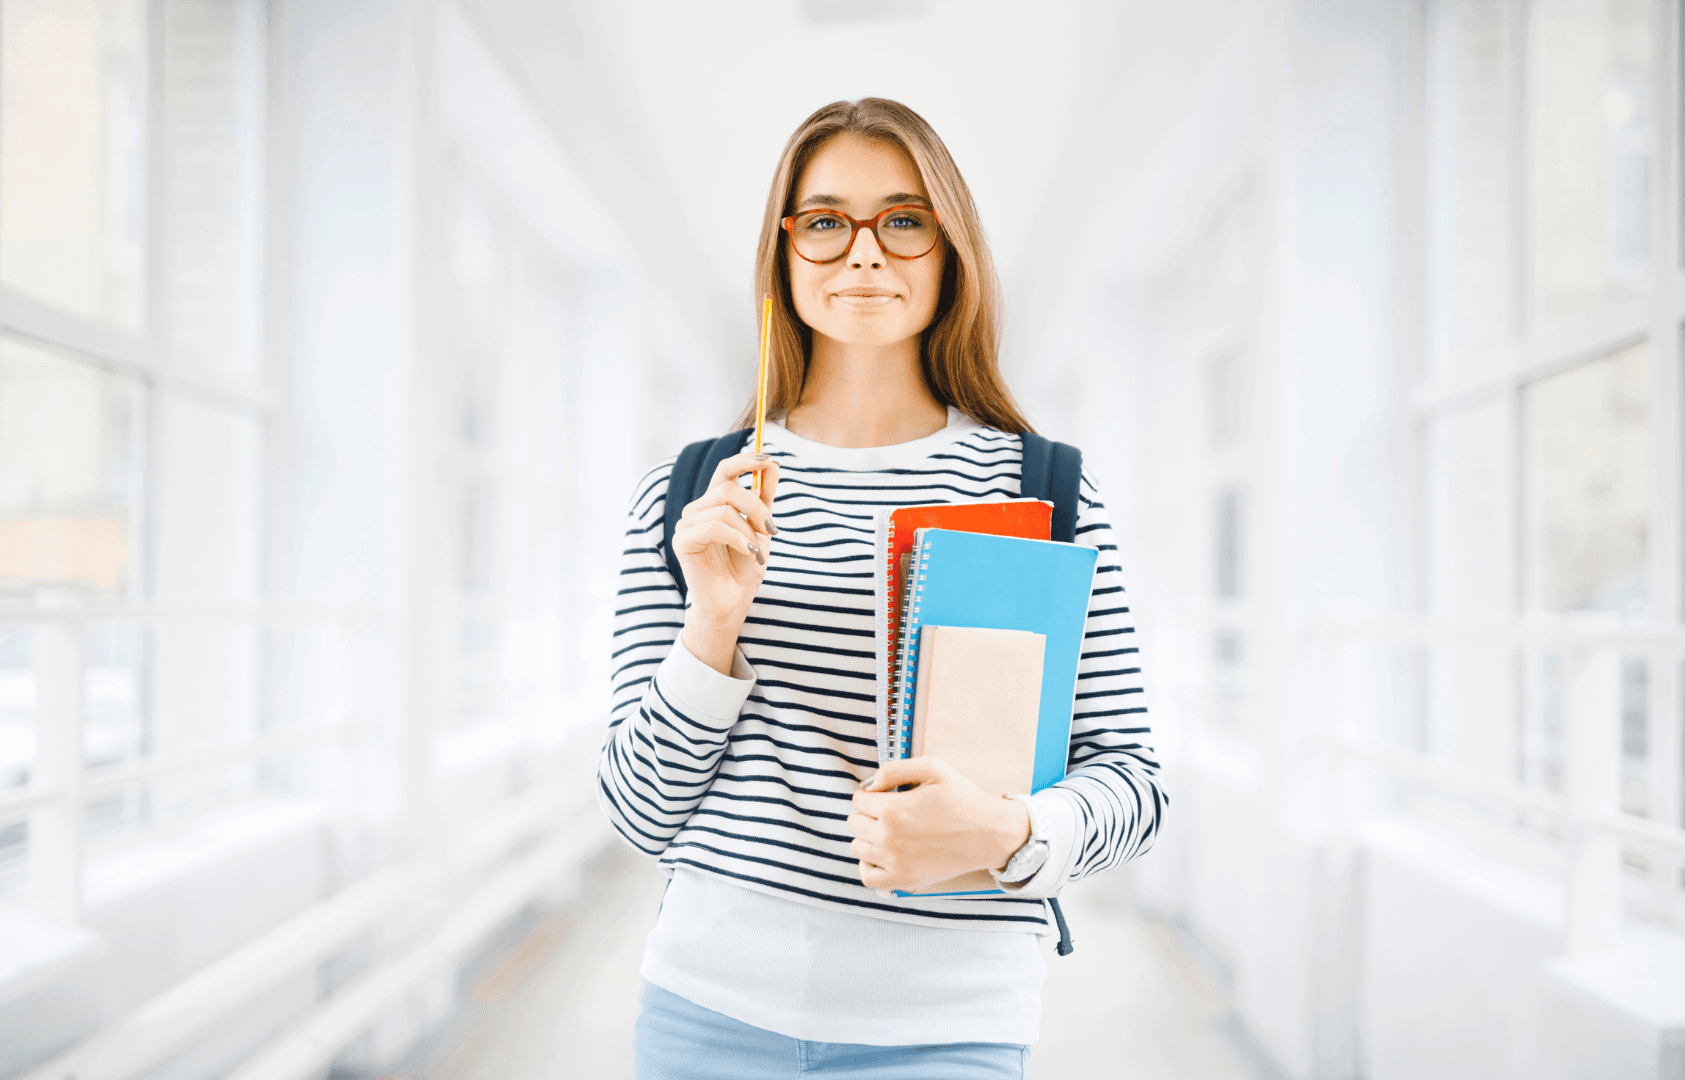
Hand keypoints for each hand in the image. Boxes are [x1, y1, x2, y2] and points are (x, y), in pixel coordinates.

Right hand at [674, 453, 778, 673]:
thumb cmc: (744, 568)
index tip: (769, 460)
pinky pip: (714, 526)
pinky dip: (738, 538)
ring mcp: (687, 524)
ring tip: (758, 550)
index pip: (724, 470)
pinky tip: (749, 553)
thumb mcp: (761, 530)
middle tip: (772, 529)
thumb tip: (773, 465)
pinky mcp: (682, 541)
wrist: (733, 602)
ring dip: (748, 528)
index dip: (745, 460)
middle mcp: (698, 510)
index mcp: (715, 504)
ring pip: (723, 507)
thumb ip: (765, 498)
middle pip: (727, 486)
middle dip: (756, 506)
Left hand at [847, 757, 1029, 893]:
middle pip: (854, 823)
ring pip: (857, 848)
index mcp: (893, 810)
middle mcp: (889, 838)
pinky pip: (868, 878)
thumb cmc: (962, 798)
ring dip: (867, 836)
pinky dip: (868, 866)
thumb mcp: (933, 768)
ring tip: (886, 830)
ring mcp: (896, 863)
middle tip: (887, 810)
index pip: (858, 799)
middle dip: (867, 812)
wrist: (988, 834)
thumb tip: (869, 785)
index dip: (869, 793)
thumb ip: (894, 769)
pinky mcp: (905, 881)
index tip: (884, 794)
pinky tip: (880, 854)